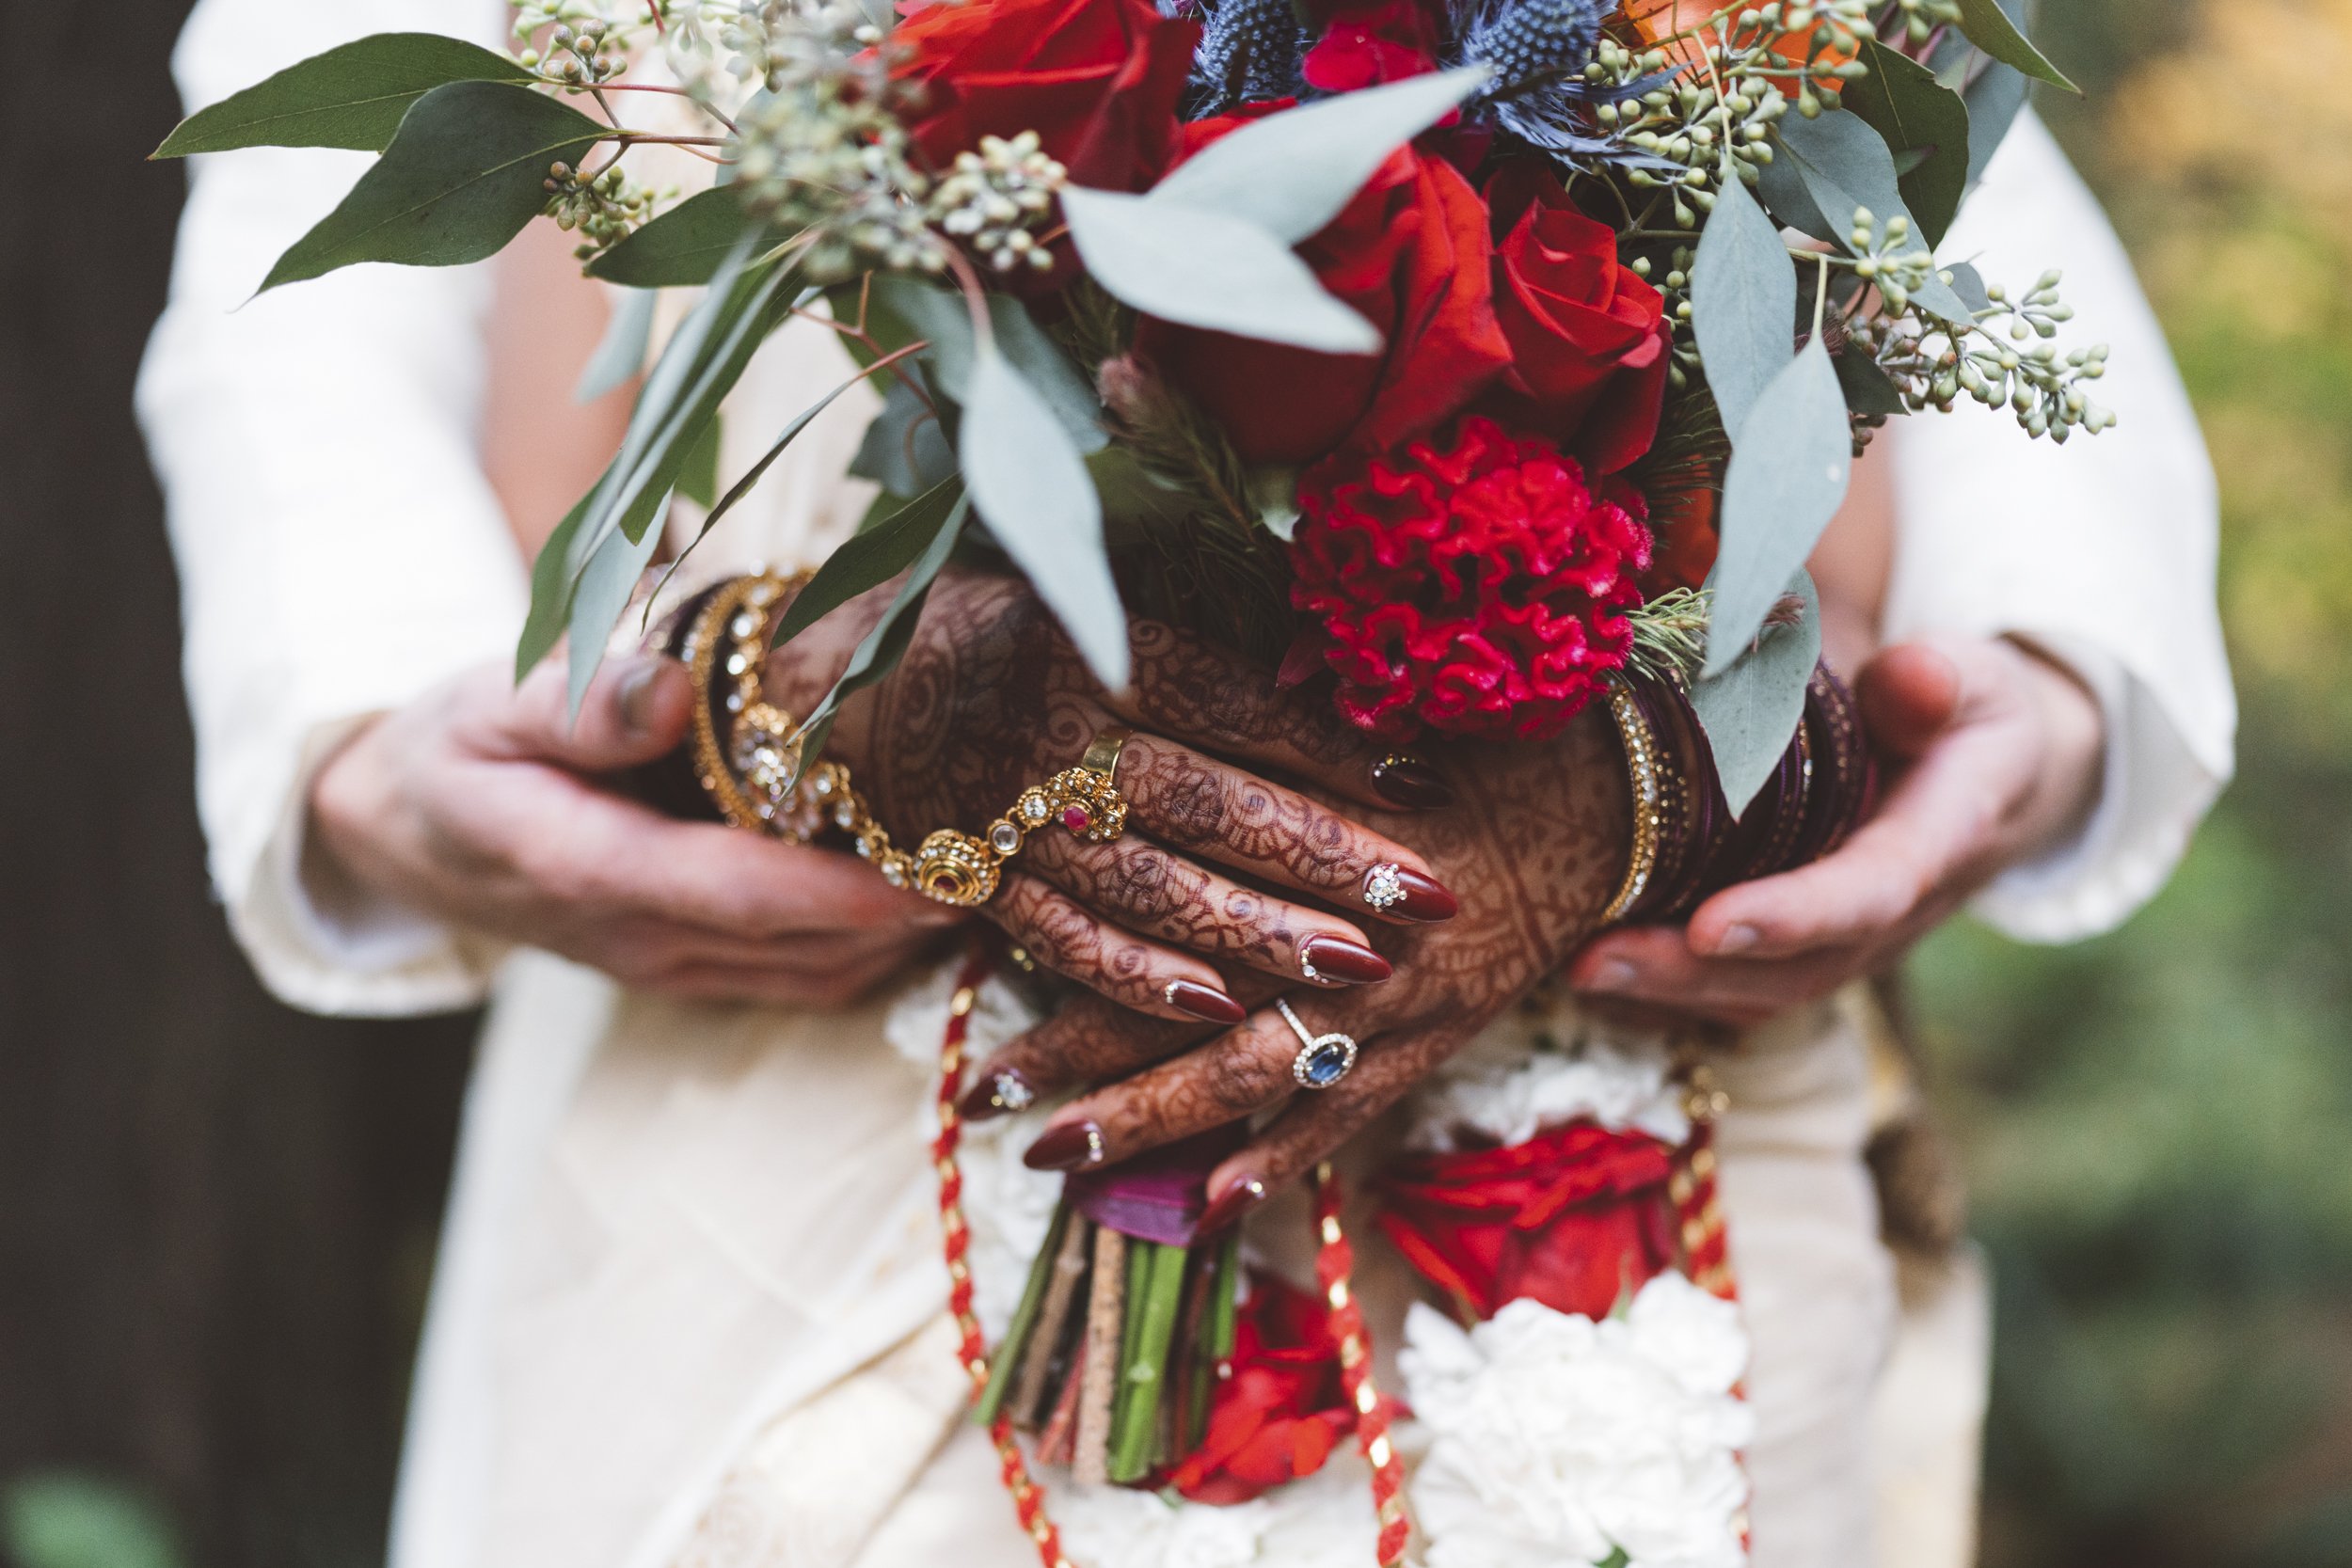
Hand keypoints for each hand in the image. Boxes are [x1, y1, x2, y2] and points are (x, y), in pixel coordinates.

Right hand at [309, 651, 953, 1004]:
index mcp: (584, 866)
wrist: (403, 832)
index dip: (838, 894)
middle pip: (796, 946)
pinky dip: (868, 951)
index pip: (733, 893)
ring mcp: (664, 966)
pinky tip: (930, 901)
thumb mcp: (487, 701)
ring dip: (900, 943)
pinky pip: (796, 978)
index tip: (933, 876)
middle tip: (1004, 860)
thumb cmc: (453, 748)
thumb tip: (678, 691)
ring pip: (809, 976)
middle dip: (903, 918)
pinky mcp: (687, 970)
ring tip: (990, 877)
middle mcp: (635, 938)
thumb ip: (580, 701)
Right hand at [795, 572, 1465, 1024]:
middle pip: (1200, 801)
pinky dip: (1138, 979)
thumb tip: (1321, 626)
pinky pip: (1060, 941)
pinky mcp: (970, 885)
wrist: (821, 683)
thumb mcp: (1067, 568)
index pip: (1224, 699)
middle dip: (1321, 854)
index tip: (1424, 781)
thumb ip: (1182, 594)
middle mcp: (1039, 732)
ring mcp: (1000, 820)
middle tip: (1427, 893)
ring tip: (1357, 968)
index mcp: (1074, 637)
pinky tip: (1222, 1009)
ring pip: (1143, 886)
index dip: (1326, 740)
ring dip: (1254, 932)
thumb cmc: (981, 613)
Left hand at [949, 709, 1631, 1221]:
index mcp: (1322, 844)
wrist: (1623, 796)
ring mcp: (1400, 1007)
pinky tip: (1215, 1204)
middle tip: (983, 1096)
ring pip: (1253, 1081)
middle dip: (1080, 1056)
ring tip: (1058, 1158)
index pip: (1172, 899)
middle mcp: (1350, 939)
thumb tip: (1154, 682)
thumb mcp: (1388, 695)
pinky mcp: (1440, 1042)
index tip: (976, 938)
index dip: (1073, 927)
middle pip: (1191, 1009)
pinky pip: (1351, 1116)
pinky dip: (1284, 1160)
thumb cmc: (1495, 728)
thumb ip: (1278, 711)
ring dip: (1152, 1123)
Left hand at [1565, 636, 2104, 1028]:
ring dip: (1670, 994)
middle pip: (1800, 969)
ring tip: (1578, 969)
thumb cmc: (1969, 715)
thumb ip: (1938, 682)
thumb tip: (1909, 676)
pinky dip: (1674, 995)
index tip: (1711, 927)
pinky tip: (1598, 976)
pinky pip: (1747, 989)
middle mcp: (1896, 914)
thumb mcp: (1975, 680)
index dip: (1795, 917)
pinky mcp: (1815, 949)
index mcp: (1941, 841)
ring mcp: (1854, 943)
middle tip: (1594, 960)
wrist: (1996, 780)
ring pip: (1767, 992)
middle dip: (1696, 975)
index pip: (1871, 892)